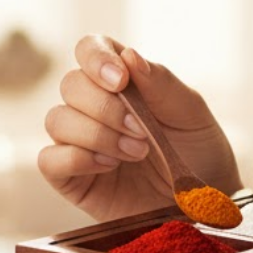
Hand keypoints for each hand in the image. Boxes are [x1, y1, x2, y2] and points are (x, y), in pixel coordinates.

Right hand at [38, 34, 241, 222]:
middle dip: (106, 107)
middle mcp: (94, 106)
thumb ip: (160, 82)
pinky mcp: (72, 178)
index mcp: (122, 80)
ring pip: (57, 119)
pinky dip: (77, 158)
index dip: (96, 57)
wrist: (204, 204)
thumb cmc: (199, 152)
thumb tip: (128, 55)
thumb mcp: (190, 111)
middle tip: (142, 130)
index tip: (121, 80)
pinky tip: (110, 166)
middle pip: (71, 84)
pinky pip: (49, 159)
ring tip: (137, 152)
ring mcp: (80, 141)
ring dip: (98, 134)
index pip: (89, 48)